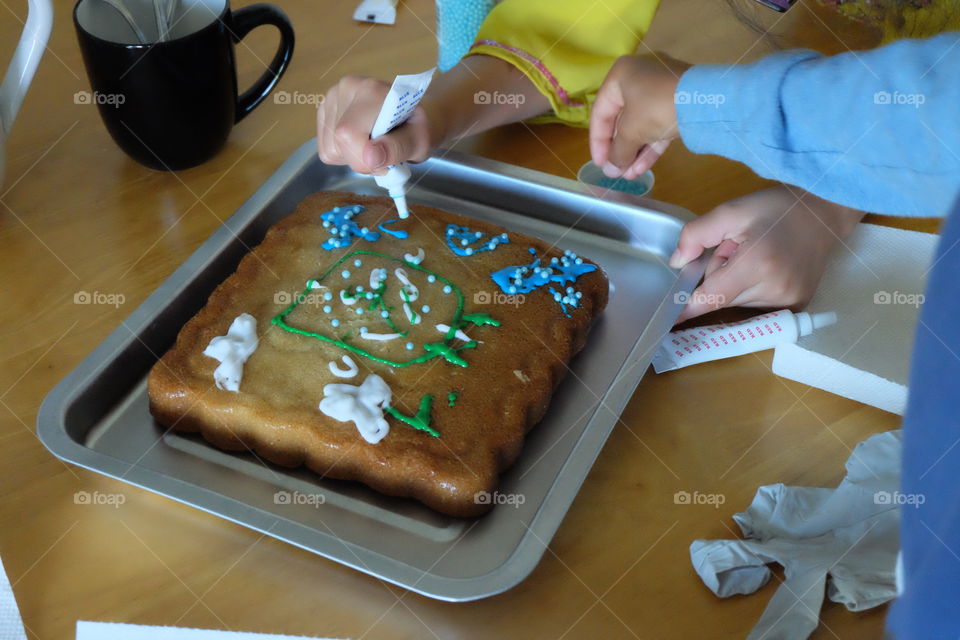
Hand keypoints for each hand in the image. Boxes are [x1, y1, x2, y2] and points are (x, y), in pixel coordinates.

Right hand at [316, 75, 433, 174]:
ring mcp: (332, 97)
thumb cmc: (419, 126)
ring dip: (353, 157)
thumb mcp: (419, 141)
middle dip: (361, 160)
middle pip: (337, 143)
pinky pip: (326, 148)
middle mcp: (347, 87)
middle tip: (385, 154)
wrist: (414, 114)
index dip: (363, 159)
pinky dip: (344, 154)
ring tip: (374, 145)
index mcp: (372, 90)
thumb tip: (369, 158)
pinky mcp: (325, 110)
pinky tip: (362, 143)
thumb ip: (397, 148)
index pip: (348, 133)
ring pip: (330, 149)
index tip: (386, 164)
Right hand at [590, 53, 690, 179]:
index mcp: (621, 75)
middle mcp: (639, 77)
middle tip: (616, 172)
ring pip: (642, 124)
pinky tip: (643, 168)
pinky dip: (651, 145)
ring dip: (635, 151)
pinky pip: (659, 124)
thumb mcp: (631, 131)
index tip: (600, 164)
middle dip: (620, 149)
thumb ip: (617, 151)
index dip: (597, 142)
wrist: (705, 99)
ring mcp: (662, 88)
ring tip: (630, 175)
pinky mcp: (679, 100)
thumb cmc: (656, 108)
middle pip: (622, 119)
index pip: (600, 112)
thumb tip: (611, 169)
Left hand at [670, 186, 864, 322]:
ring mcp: (789, 301)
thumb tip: (677, 263)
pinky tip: (766, 269)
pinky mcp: (797, 306)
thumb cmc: (776, 208)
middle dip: (717, 278)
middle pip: (722, 299)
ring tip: (755, 256)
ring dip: (735, 284)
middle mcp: (774, 289)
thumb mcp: (731, 211)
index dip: (686, 309)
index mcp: (756, 264)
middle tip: (735, 249)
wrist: (824, 213)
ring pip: (738, 303)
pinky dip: (751, 291)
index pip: (711, 298)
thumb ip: (697, 235)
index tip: (665, 321)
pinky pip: (757, 306)